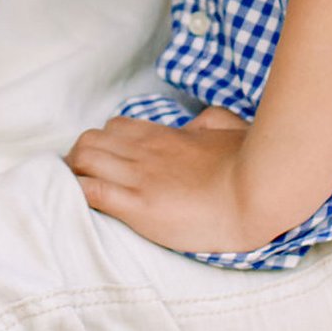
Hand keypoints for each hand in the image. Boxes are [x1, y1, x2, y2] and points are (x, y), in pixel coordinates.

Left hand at [66, 107, 260, 253]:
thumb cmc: (249, 164)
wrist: (257, 192)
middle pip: (89, 141)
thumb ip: (208, 122)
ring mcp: (139, 177)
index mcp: (163, 136)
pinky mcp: (138, 205)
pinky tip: (80, 208)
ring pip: (82, 160)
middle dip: (78, 160)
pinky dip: (77, 197)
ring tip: (78, 197)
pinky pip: (91, 193)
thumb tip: (197, 124)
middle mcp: (144, 152)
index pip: (114, 129)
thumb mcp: (228, 130)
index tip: (103, 165)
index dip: (102, 146)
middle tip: (83, 183)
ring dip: (74, 176)